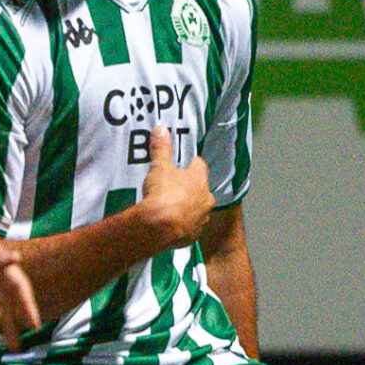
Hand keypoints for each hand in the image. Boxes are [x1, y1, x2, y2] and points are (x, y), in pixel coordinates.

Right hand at [138, 127, 211, 250]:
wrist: (158, 227)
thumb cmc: (162, 193)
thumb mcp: (159, 167)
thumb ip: (161, 149)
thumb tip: (161, 129)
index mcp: (199, 179)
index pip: (199, 165)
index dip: (191, 164)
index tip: (184, 164)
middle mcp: (206, 199)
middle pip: (201, 189)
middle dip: (190, 188)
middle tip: (174, 187)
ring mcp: (201, 219)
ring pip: (198, 209)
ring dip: (188, 208)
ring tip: (171, 208)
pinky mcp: (193, 235)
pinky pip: (190, 227)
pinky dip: (182, 225)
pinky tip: (170, 224)